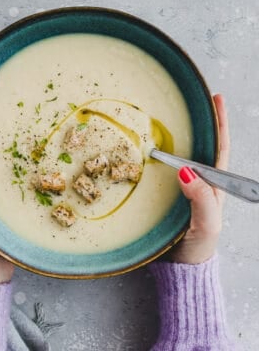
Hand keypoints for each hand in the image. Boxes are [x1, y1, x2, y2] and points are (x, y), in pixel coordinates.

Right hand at [169, 94, 229, 263]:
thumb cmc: (197, 247)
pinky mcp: (164, 196)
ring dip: (175, 139)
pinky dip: (156, 159)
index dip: (220, 124)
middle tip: (190, 103)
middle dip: (199, 124)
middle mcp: (199, 183)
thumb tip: (185, 171)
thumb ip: (201, 200)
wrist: (180, 266)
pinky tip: (147, 151)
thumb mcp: (206, 224)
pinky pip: (161, 172)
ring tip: (168, 120)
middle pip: (200, 147)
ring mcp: (181, 188)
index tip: (217, 100)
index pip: (220, 149)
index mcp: (214, 186)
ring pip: (180, 158)